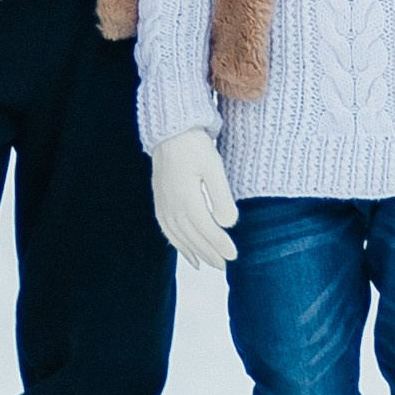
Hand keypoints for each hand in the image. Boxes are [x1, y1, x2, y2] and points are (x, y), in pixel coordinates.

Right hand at [151, 127, 237, 269]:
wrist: (170, 130)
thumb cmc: (195, 145)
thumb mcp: (214, 167)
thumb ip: (221, 196)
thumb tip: (227, 224)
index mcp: (186, 198)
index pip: (206, 229)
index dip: (220, 244)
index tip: (234, 255)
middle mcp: (171, 205)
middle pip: (192, 237)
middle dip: (210, 253)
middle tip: (226, 265)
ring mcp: (163, 204)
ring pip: (179, 236)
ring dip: (195, 252)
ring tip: (210, 264)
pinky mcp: (160, 201)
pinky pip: (167, 230)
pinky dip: (178, 245)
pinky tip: (188, 254)